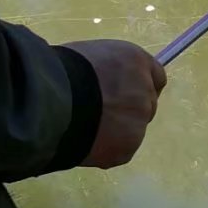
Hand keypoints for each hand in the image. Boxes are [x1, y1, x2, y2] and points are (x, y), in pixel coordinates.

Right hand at [60, 39, 166, 169]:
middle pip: (145, 105)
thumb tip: (101, 81)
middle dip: (127, 111)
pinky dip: (103, 150)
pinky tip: (82, 143)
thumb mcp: (87, 56)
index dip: (139, 87)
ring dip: (115, 132)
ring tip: (84, 130)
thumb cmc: (61, 70)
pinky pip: (117, 151)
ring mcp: (139, 122)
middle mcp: (145, 92)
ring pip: (131, 131)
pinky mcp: (127, 149)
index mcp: (137, 62)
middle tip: (99, 114)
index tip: (126, 94)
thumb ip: (106, 71)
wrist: (51, 101)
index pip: (156, 77)